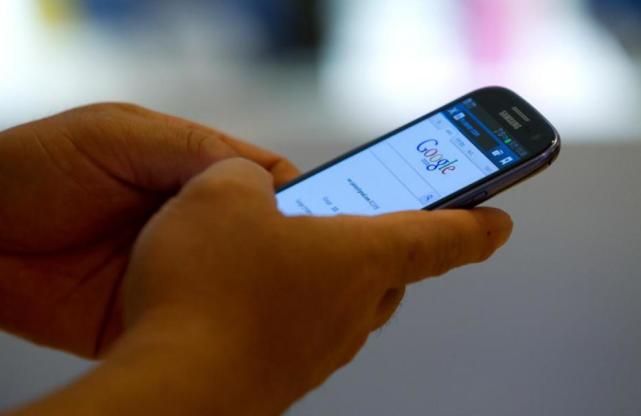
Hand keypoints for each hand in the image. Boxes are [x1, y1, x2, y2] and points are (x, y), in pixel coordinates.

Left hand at [0, 104, 298, 356]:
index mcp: (187, 171)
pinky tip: (240, 329)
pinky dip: (218, 326)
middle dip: (287, 251)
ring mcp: (169, 268)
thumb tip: (263, 174)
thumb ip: (192, 147)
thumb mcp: (118, 134)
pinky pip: (195, 319)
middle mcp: (186, 221)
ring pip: (232, 281)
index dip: (294, 198)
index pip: (259, 180)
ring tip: (287, 303)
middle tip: (317, 269)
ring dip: (258, 292)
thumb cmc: (34, 167)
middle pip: (255, 236)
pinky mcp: (148, 312)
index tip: (327, 219)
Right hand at [108, 158, 513, 414]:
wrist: (172, 387)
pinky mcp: (285, 372)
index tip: (500, 221)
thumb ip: (249, 176)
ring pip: (340, 298)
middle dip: (372, 240)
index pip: (441, 236)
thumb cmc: (207, 289)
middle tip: (346, 219)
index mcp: (361, 255)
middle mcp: (352, 307)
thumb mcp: (222, 191)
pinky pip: (301, 325)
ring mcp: (321, 348)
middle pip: (386, 268)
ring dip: (319, 272)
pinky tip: (238, 293)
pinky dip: (285, 304)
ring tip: (271, 250)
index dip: (474, 222)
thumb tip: (251, 189)